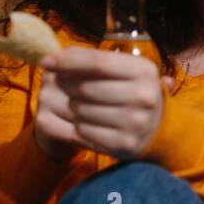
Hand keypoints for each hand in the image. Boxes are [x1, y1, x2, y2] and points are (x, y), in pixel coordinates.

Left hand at [34, 47, 171, 161]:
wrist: (157, 127)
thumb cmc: (132, 91)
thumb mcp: (124, 70)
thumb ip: (93, 60)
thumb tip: (54, 59)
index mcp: (144, 71)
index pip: (97, 62)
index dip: (67, 61)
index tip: (46, 61)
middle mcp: (143, 96)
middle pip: (86, 88)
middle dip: (66, 85)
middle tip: (60, 84)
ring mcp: (135, 122)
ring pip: (81, 111)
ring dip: (71, 106)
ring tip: (75, 103)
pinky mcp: (123, 144)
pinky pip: (83, 132)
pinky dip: (77, 126)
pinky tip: (83, 121)